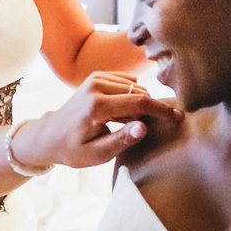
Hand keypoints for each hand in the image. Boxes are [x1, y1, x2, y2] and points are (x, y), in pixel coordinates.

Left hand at [13, 73, 179, 170]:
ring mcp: (96, 78)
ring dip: (138, 104)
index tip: (179, 117)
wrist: (50, 135)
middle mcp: (96, 86)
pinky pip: (128, 82)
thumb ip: (122, 141)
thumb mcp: (97, 155)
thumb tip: (144, 128)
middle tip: (143, 130)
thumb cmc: (74, 150)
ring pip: (135, 87)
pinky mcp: (98, 75)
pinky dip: (132, 96)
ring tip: (125, 124)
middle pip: (139, 93)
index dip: (162, 110)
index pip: (138, 103)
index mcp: (96, 107)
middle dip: (150, 109)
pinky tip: (121, 112)